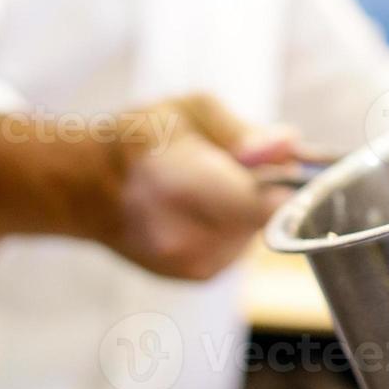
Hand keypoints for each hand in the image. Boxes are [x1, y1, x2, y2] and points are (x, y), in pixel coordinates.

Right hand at [0, 93, 308, 283]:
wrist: (83, 189)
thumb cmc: (137, 139)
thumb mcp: (188, 110)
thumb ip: (242, 131)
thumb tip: (290, 145)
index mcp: (184, 186)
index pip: (263, 205)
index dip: (291, 189)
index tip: (305, 172)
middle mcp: (189, 236)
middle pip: (266, 214)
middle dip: (263, 187)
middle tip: (232, 163)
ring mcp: (196, 264)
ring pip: (256, 231)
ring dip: (247, 207)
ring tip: (206, 185)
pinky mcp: (201, 278)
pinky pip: (241, 245)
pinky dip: (233, 225)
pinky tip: (198, 209)